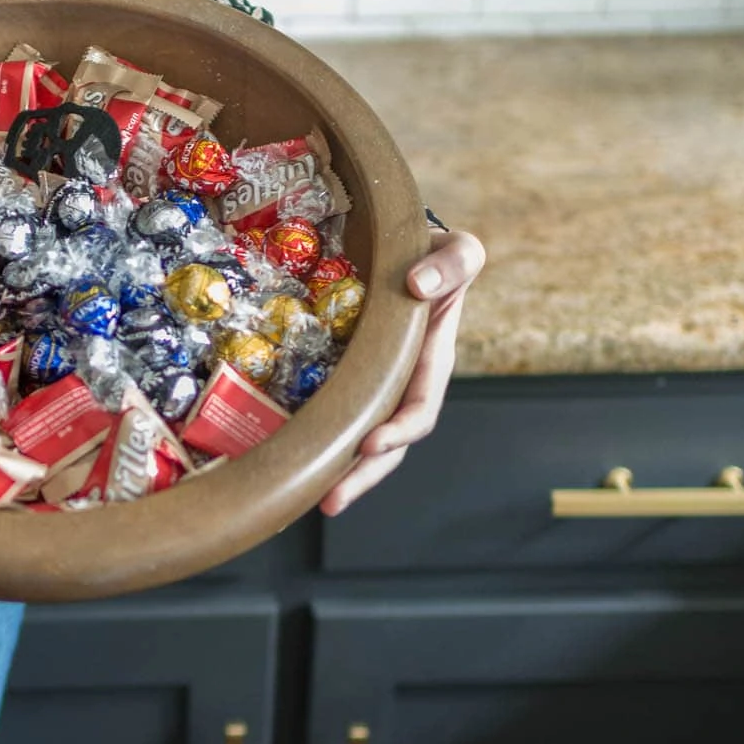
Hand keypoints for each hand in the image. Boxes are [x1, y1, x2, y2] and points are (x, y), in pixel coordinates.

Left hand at [318, 226, 485, 516]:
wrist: (392, 244)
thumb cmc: (428, 250)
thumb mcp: (457, 250)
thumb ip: (452, 265)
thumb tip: (418, 286)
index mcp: (430, 362)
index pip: (420, 409)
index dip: (399, 430)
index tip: (371, 442)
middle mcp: (400, 383)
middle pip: (387, 444)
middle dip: (362, 474)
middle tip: (330, 499)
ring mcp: (369, 386)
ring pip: (356, 439)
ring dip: (338, 472)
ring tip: (311, 497)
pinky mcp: (339, 380)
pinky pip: (328, 414)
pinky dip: (313, 439)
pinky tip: (287, 462)